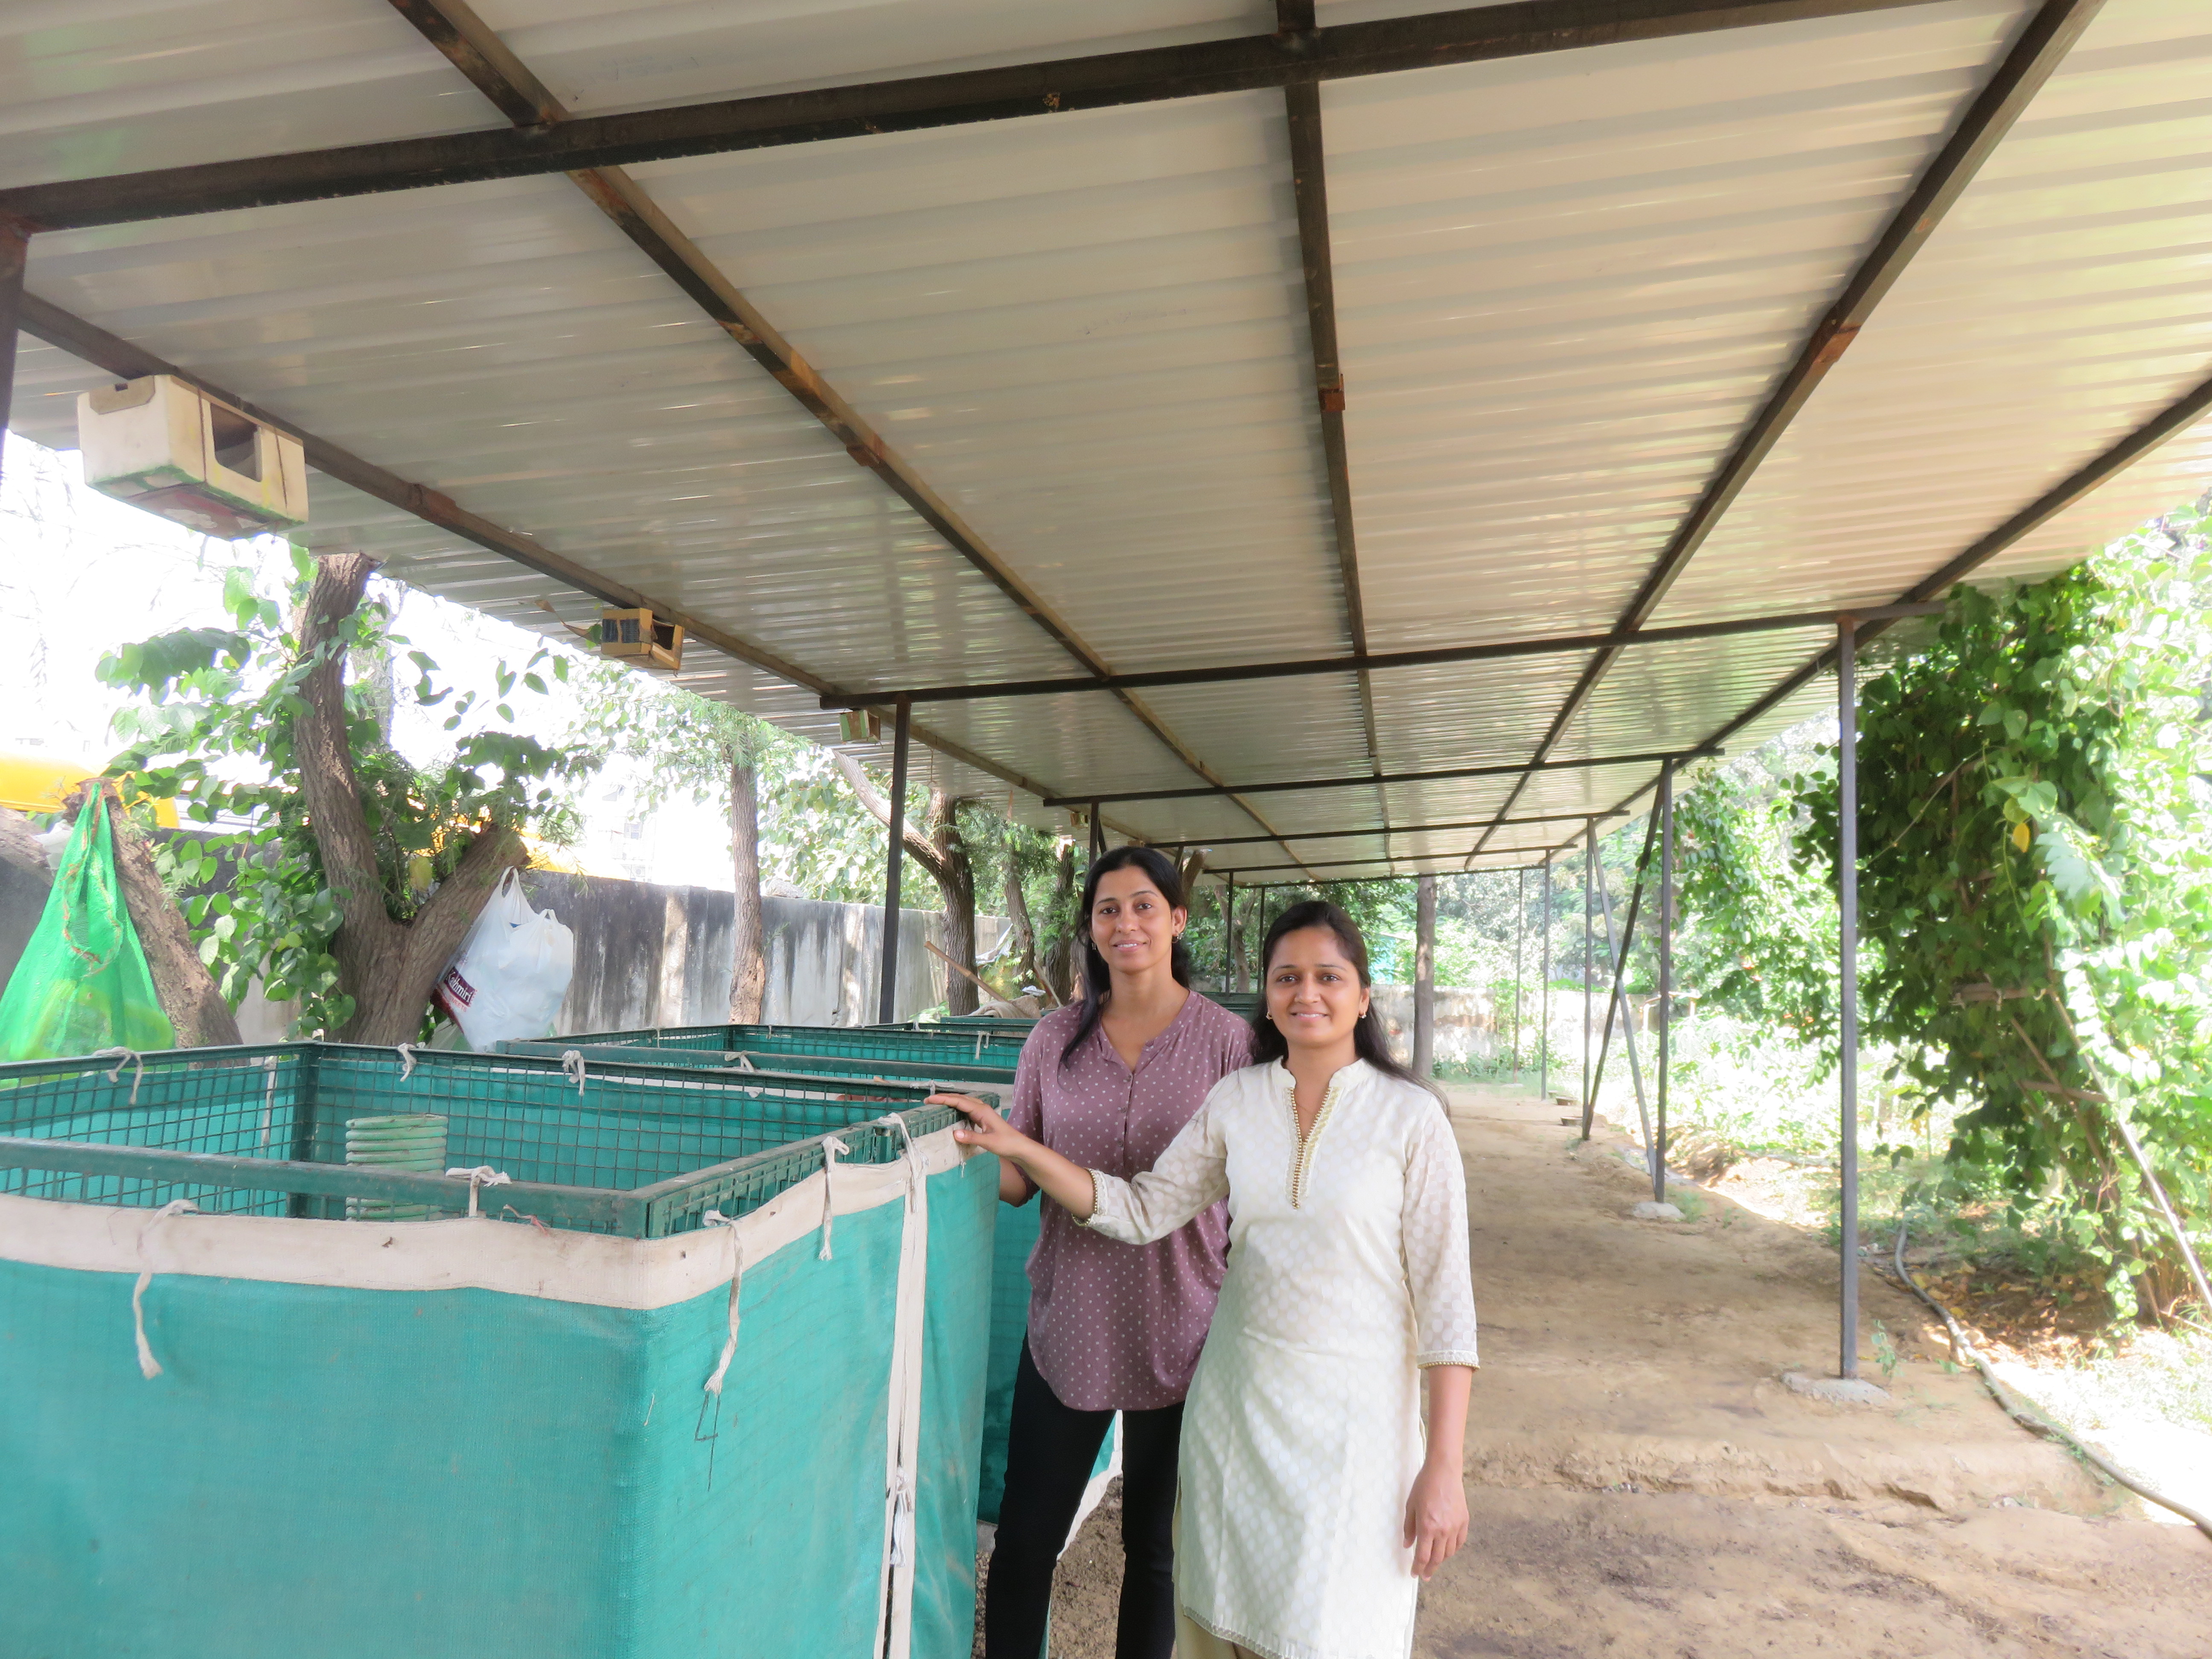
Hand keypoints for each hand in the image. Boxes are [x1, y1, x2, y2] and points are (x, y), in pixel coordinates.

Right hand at [932, 1093, 1025, 1160]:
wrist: (1019, 1147)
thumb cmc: (1006, 1143)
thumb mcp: (988, 1142)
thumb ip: (972, 1137)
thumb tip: (954, 1133)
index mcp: (982, 1110)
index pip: (959, 1101)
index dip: (943, 1099)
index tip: (930, 1100)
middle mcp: (981, 1108)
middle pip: (960, 1099)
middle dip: (944, 1098)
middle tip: (928, 1102)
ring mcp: (982, 1113)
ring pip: (963, 1103)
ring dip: (950, 1102)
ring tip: (936, 1105)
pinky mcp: (982, 1119)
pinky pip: (966, 1110)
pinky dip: (956, 1109)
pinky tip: (951, 1114)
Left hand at [1403, 1459, 1467, 1580]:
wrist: (1444, 1471)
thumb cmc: (1424, 1486)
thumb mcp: (1411, 1506)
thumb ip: (1409, 1528)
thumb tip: (1408, 1545)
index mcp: (1427, 1527)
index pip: (1423, 1556)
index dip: (1418, 1568)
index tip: (1414, 1574)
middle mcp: (1443, 1530)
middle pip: (1437, 1559)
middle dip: (1429, 1569)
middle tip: (1425, 1575)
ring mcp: (1455, 1527)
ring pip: (1449, 1553)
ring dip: (1441, 1560)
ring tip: (1434, 1561)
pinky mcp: (1464, 1521)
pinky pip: (1459, 1542)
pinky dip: (1453, 1549)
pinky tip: (1447, 1550)